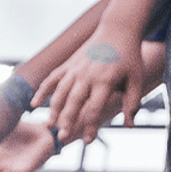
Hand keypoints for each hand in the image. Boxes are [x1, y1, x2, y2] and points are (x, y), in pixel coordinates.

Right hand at [32, 25, 143, 144]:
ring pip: (60, 93)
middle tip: (61, 138)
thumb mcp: (136, 78)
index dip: (90, 126)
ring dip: (53, 110)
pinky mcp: (68, 65)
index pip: (95, 108)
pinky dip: (41, 91)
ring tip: (49, 126)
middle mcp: (87, 76)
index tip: (87, 142)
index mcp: (105, 81)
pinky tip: (34, 105)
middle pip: (74, 102)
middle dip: (67, 121)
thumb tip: (129, 126)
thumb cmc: (129, 57)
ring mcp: (75, 70)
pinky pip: (52, 79)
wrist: (118, 29)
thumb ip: (133, 103)